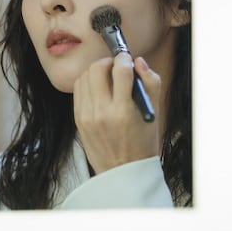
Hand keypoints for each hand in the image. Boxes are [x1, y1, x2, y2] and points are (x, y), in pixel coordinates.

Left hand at [73, 52, 161, 174]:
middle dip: (108, 62)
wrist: (122, 172)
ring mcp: (86, 116)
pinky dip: (87, 83)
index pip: (120, 71)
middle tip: (116, 67)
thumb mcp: (153, 113)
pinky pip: (78, 90)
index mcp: (124, 111)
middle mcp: (102, 112)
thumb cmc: (142, 143)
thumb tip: (138, 61)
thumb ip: (150, 82)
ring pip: (84, 77)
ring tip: (107, 78)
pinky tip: (98, 89)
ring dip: (96, 71)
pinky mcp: (77, 120)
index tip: (128, 59)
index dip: (125, 59)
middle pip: (97, 69)